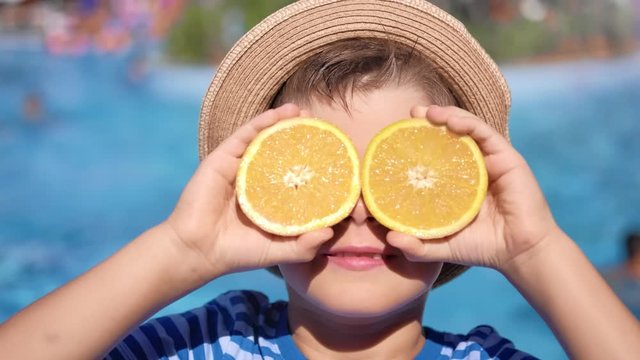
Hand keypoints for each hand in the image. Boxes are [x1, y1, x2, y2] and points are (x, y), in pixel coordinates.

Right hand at [164, 104, 333, 281]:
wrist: (199, 250)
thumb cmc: (238, 252)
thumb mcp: (279, 251)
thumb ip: (304, 246)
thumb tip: (330, 231)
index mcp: (270, 197)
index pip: (294, 173)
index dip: (312, 161)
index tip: (332, 151)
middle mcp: (256, 178)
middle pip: (280, 150)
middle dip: (300, 135)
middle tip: (320, 123)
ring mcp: (239, 166)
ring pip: (264, 137)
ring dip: (283, 121)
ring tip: (303, 111)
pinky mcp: (222, 159)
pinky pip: (245, 135)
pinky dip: (262, 122)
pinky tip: (280, 113)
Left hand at [386, 105, 559, 271]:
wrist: (519, 252)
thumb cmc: (482, 247)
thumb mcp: (441, 246)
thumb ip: (416, 245)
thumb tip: (389, 239)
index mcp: (457, 181)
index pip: (435, 155)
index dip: (418, 142)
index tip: (396, 136)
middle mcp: (473, 166)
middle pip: (450, 135)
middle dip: (430, 121)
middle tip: (411, 113)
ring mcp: (490, 160)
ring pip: (466, 128)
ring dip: (446, 115)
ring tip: (426, 112)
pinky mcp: (506, 157)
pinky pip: (484, 133)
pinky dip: (467, 122)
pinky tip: (450, 120)